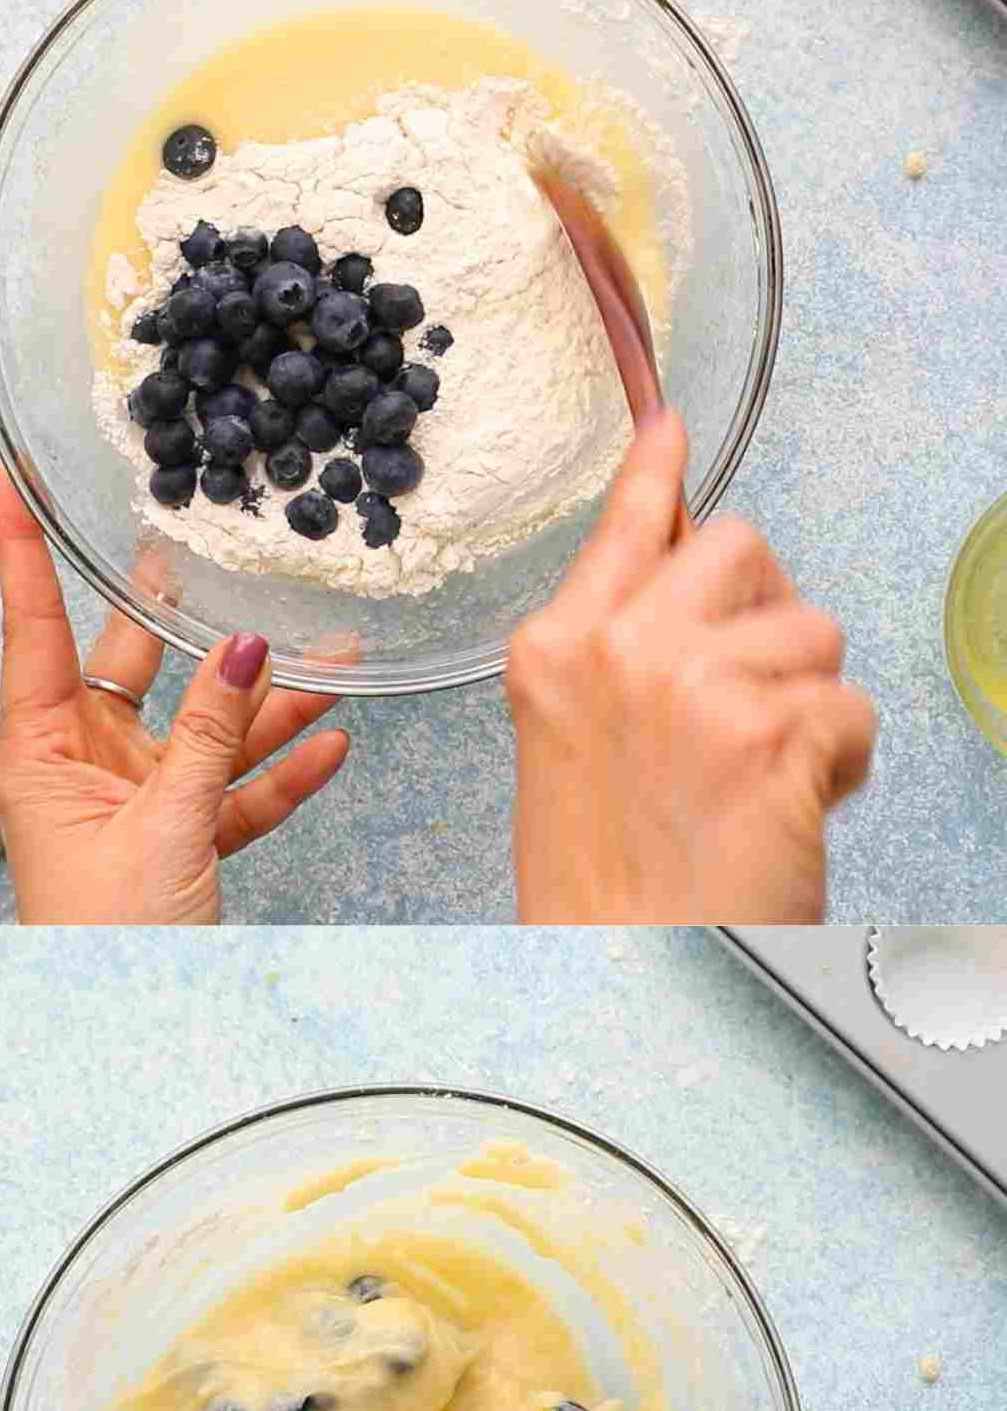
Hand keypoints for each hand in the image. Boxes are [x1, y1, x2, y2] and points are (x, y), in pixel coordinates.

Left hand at [0, 459, 348, 922]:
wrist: (131, 1032)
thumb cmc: (110, 938)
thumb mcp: (165, 824)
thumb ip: (210, 734)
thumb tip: (245, 649)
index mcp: (42, 750)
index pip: (32, 626)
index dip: (23, 548)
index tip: (9, 474)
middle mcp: (85, 763)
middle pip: (136, 665)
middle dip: (190, 619)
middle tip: (221, 549)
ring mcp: (136, 800)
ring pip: (204, 728)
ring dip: (266, 701)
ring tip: (330, 651)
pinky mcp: (183, 840)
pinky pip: (236, 790)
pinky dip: (281, 772)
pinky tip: (334, 741)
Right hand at [507, 413, 875, 923]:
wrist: (620, 983)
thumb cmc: (601, 893)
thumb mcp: (569, 750)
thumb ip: (614, 656)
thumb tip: (686, 581)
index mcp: (558, 651)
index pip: (627, 525)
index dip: (660, 473)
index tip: (673, 426)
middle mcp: (621, 647)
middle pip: (743, 548)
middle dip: (766, 612)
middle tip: (748, 697)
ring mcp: (697, 683)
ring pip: (814, 629)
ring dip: (808, 699)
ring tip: (758, 779)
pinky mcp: (774, 732)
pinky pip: (852, 709)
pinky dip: (842, 766)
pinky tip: (791, 811)